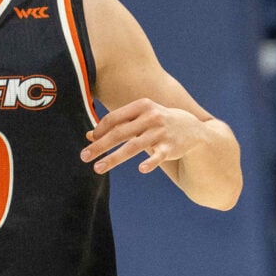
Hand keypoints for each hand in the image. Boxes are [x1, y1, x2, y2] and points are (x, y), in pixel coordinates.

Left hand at [83, 98, 208, 176]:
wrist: (191, 128)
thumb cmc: (157, 122)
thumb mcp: (139, 118)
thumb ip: (116, 125)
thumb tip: (89, 135)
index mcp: (141, 106)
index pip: (114, 118)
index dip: (100, 131)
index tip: (90, 142)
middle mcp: (151, 117)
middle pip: (119, 133)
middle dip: (100, 146)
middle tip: (84, 157)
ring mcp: (161, 132)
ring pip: (133, 146)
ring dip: (114, 158)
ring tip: (98, 168)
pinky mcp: (170, 147)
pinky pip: (158, 156)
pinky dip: (151, 163)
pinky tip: (141, 169)